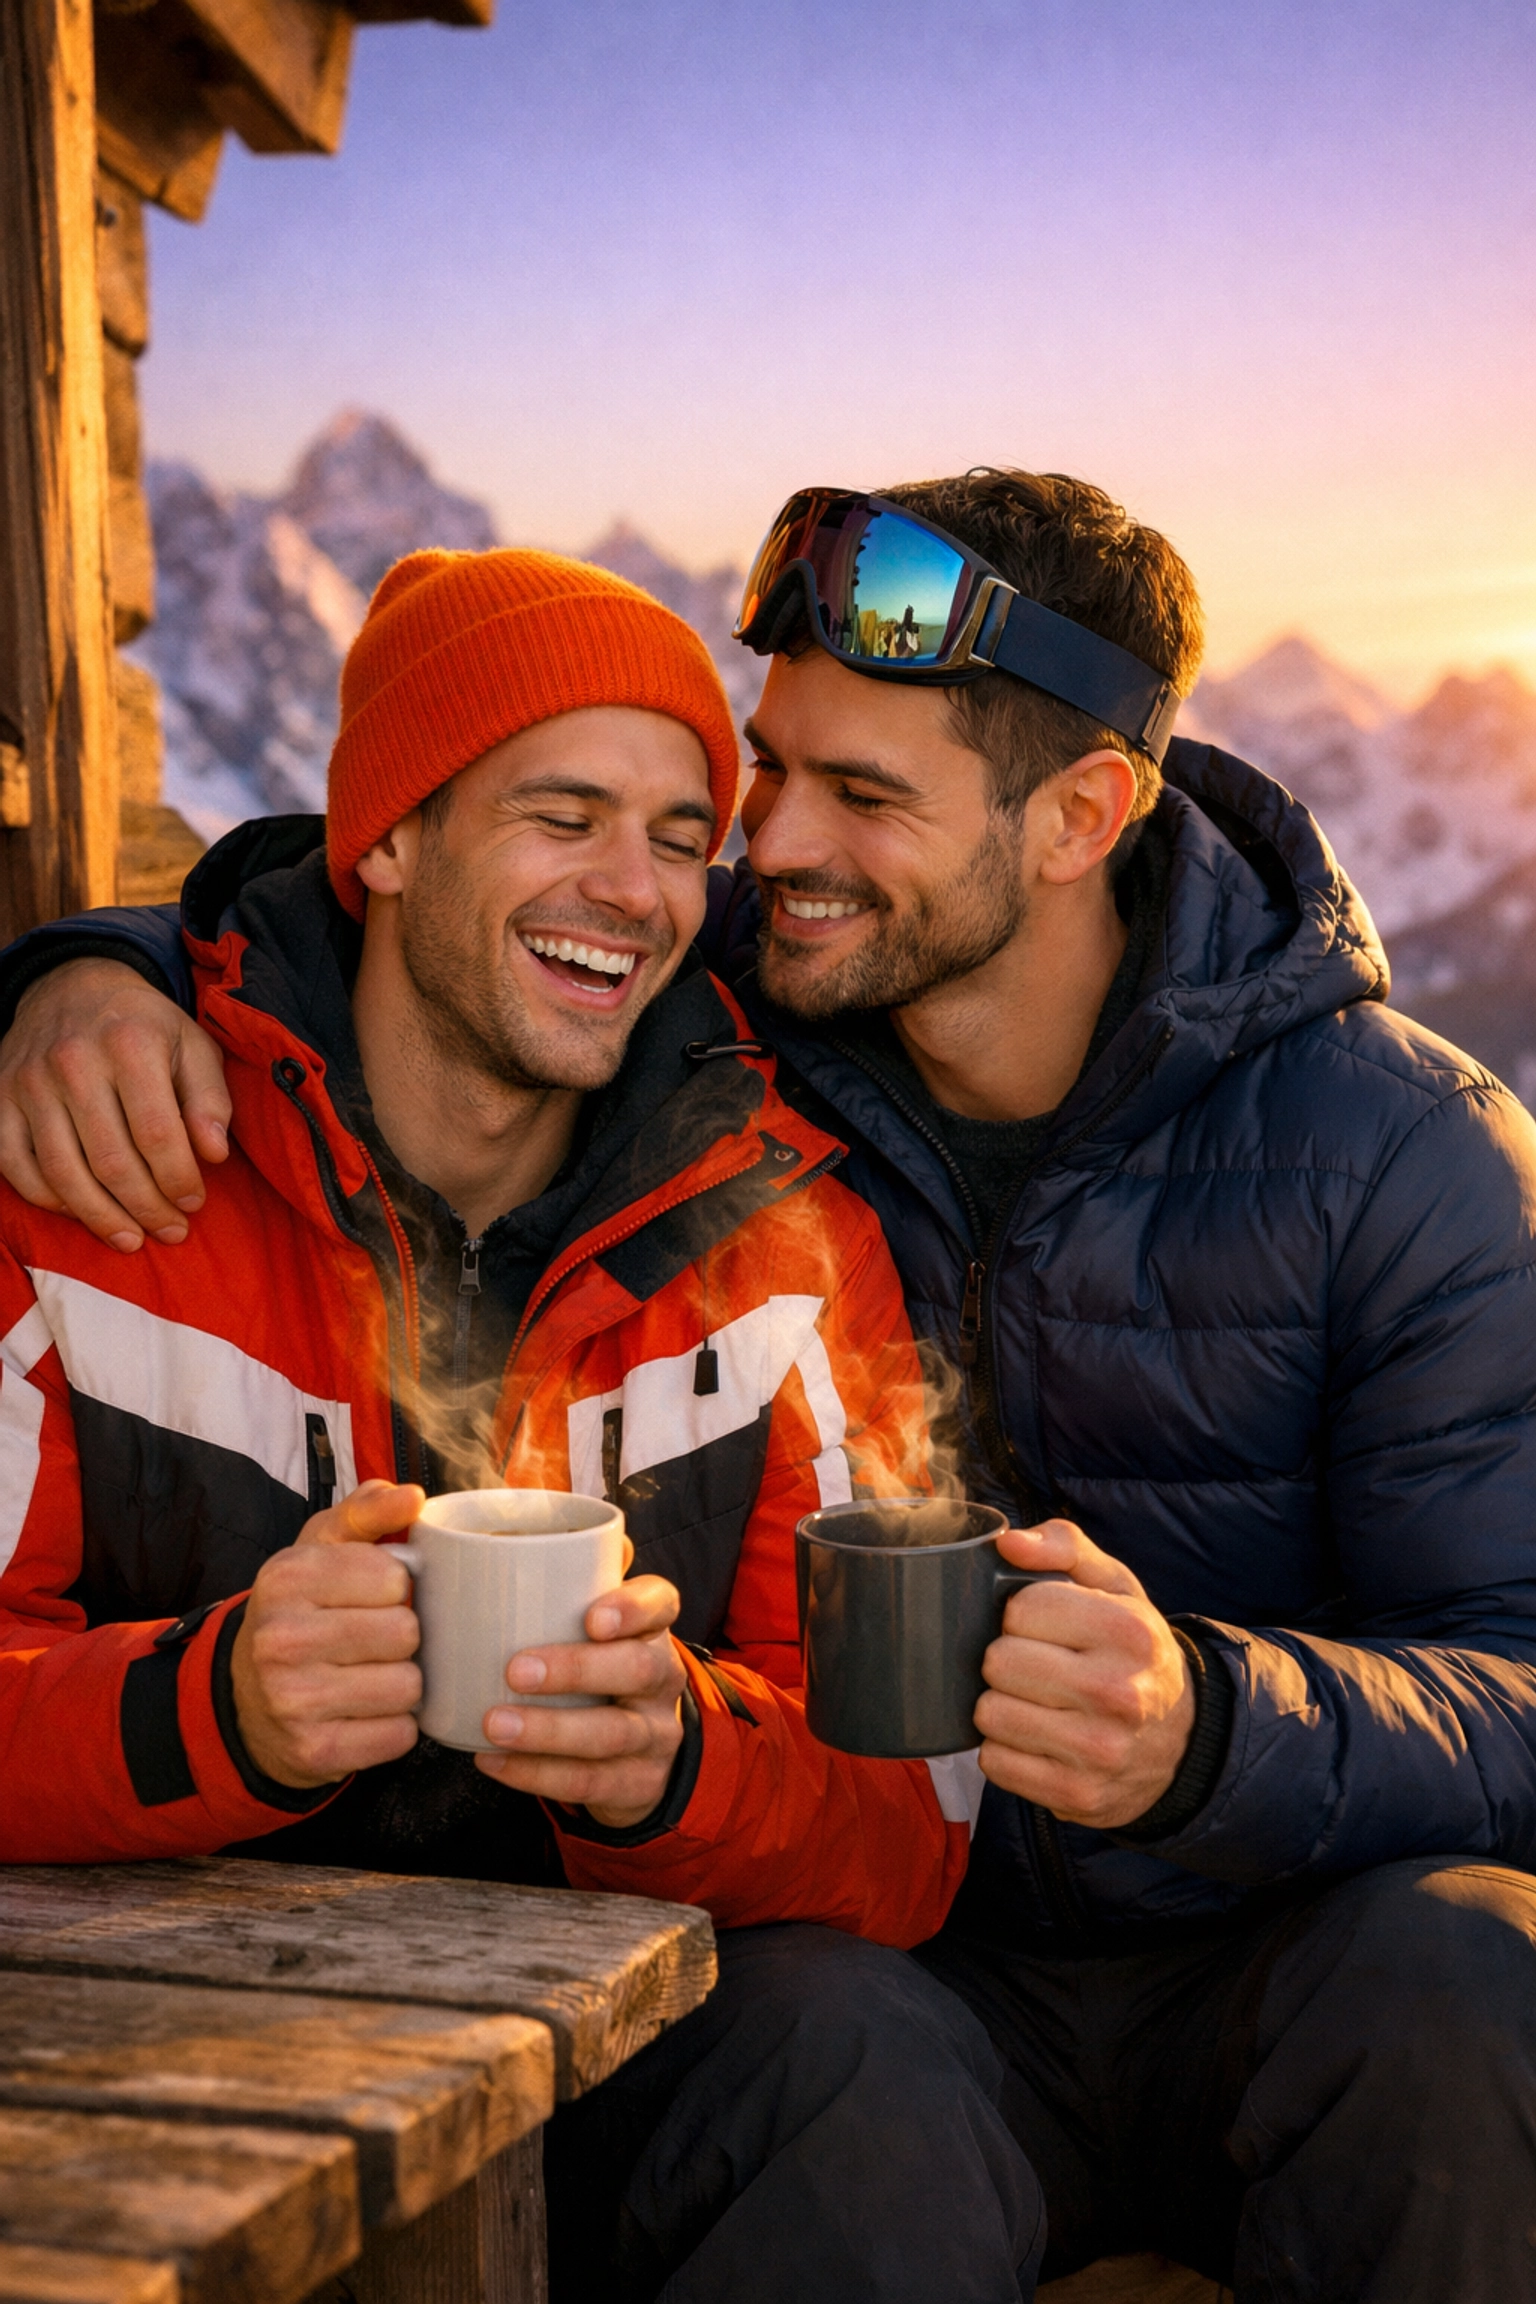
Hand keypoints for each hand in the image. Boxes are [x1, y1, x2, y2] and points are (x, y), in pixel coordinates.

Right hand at [0, 959, 230, 1250]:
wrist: (71, 986)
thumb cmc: (144, 1027)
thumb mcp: (192, 1045)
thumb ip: (210, 1099)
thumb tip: (215, 1155)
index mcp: (130, 1045)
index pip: (158, 1133)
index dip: (179, 1179)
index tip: (195, 1202)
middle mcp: (73, 1062)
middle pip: (111, 1161)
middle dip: (146, 1208)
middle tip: (171, 1231)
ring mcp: (29, 1082)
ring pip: (62, 1172)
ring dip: (100, 1217)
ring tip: (131, 1239)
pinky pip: (16, 1166)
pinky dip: (49, 1200)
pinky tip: (82, 1213)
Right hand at [230, 1481, 425, 1788]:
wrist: (247, 1700)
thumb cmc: (299, 1613)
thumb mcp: (319, 1551)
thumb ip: (366, 1512)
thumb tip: (412, 1497)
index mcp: (286, 1578)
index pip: (396, 1576)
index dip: (397, 1588)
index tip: (373, 1598)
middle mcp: (281, 1638)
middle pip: (406, 1632)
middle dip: (403, 1637)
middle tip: (374, 1642)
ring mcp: (293, 1700)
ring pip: (408, 1686)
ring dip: (402, 1684)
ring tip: (371, 1676)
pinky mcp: (313, 1751)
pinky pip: (399, 1735)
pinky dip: (393, 1727)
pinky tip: (365, 1714)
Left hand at [475, 1567, 685, 1828]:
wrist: (640, 1752)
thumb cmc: (599, 1668)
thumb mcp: (598, 1624)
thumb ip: (571, 1580)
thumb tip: (523, 1536)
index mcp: (652, 1629)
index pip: (661, 1603)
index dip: (633, 1608)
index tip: (592, 1616)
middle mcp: (663, 1678)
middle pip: (638, 1669)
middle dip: (577, 1669)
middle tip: (515, 1669)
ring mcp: (654, 1735)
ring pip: (611, 1733)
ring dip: (548, 1730)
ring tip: (494, 1724)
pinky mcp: (636, 1784)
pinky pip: (589, 1784)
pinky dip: (535, 1774)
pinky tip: (492, 1760)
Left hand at [976, 1519, 1194, 1828]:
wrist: (1180, 1741)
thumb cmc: (1132, 1654)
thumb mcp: (1116, 1587)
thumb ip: (1063, 1546)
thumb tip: (1009, 1543)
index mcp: (1129, 1632)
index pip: (1021, 1609)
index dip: (1021, 1614)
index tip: (1043, 1627)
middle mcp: (1118, 1693)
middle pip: (998, 1662)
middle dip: (1007, 1660)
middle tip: (1035, 1666)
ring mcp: (1098, 1751)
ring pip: (989, 1714)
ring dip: (1000, 1706)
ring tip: (1033, 1701)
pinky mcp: (1077, 1796)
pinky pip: (994, 1763)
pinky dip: (1005, 1749)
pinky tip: (1036, 1738)